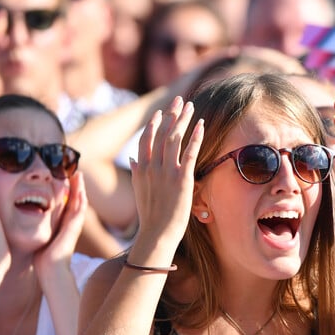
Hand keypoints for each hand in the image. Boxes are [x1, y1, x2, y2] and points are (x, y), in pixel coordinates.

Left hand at [34, 171, 85, 281]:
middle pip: (76, 200)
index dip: (68, 191)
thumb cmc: (44, 259)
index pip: (67, 203)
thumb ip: (40, 231)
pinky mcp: (74, 228)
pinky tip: (80, 189)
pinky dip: (80, 199)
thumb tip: (28, 225)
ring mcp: (74, 226)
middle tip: (76, 171)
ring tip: (78, 175)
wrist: (51, 270)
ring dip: (80, 188)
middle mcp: (71, 224)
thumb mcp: (42, 239)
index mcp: (63, 225)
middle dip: (76, 186)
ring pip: (80, 202)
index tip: (65, 179)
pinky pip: (79, 210)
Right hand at [130, 97, 202, 252]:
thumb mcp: (139, 191)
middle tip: (180, 100)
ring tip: (191, 107)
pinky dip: (195, 137)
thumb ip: (136, 172)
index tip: (162, 111)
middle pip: (162, 133)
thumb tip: (132, 159)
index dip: (155, 123)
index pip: (147, 139)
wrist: (157, 234)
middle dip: (171, 114)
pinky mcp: (181, 179)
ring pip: (174, 138)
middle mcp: (152, 167)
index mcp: (141, 168)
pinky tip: (201, 125)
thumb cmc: (151, 215)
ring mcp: (166, 172)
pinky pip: (189, 153)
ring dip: (183, 120)